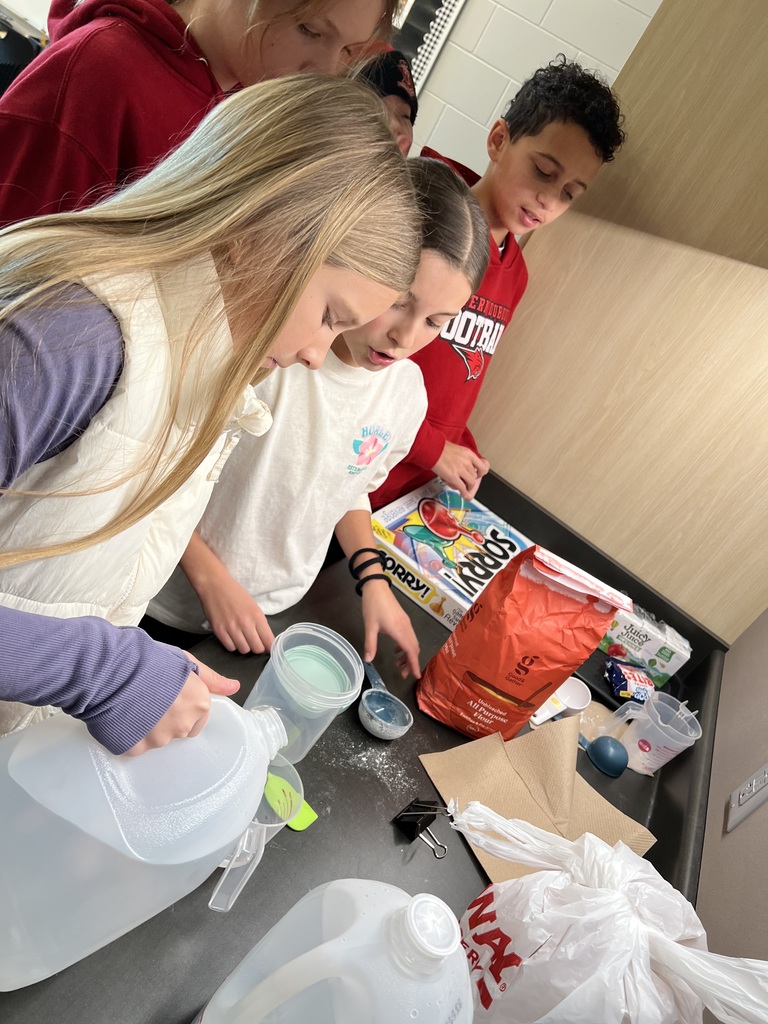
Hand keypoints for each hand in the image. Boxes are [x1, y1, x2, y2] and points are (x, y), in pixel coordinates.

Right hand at [125, 655, 239, 755]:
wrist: (111, 670)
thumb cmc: (147, 660)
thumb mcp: (184, 660)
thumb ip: (210, 678)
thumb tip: (234, 687)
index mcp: (199, 704)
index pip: (199, 717)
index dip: (184, 705)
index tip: (170, 695)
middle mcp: (184, 725)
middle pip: (180, 729)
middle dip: (169, 718)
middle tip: (150, 698)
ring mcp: (159, 740)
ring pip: (158, 738)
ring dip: (149, 727)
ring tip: (133, 704)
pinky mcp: (136, 749)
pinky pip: (135, 745)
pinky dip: (130, 734)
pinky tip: (122, 716)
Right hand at [199, 574, 274, 654]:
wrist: (214, 585)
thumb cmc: (236, 594)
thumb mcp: (254, 606)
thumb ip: (260, 623)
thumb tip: (265, 640)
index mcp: (257, 616)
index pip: (268, 641)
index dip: (269, 647)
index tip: (267, 647)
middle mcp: (246, 624)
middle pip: (257, 649)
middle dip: (257, 648)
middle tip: (253, 642)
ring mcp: (231, 628)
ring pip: (243, 650)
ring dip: (244, 646)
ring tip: (241, 638)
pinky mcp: (219, 631)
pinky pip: (230, 648)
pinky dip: (232, 645)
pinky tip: (232, 637)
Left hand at [361, 580, 420, 678]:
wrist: (376, 586)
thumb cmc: (372, 605)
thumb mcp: (369, 626)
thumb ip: (370, 644)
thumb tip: (368, 660)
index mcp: (399, 630)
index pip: (411, 651)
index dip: (414, 665)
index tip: (416, 676)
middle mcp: (406, 627)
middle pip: (414, 649)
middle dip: (411, 663)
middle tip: (403, 674)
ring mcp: (406, 623)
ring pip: (413, 643)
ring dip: (408, 655)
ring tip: (398, 663)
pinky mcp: (404, 619)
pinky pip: (409, 636)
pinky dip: (406, 646)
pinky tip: (396, 649)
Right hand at [433, 441, 488, 499]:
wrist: (431, 449)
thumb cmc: (440, 448)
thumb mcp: (457, 449)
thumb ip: (463, 457)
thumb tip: (465, 465)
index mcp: (469, 454)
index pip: (483, 466)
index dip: (480, 473)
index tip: (477, 475)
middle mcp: (467, 461)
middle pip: (475, 476)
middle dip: (471, 481)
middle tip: (465, 482)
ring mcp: (460, 469)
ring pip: (471, 483)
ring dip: (467, 487)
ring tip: (462, 488)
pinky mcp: (453, 477)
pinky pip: (463, 488)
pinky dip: (464, 493)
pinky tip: (463, 495)